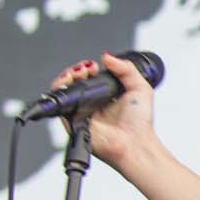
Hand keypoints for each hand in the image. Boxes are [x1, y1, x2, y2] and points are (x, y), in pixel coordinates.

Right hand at [48, 53, 158, 169]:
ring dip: (67, 75)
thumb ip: (126, 69)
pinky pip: (59, 103)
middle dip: (76, 69)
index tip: (95, 66)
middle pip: (72, 81)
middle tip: (87, 69)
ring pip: (63, 89)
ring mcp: (79, 111)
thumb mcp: (140, 88)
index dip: (87, 68)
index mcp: (103, 96)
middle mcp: (90, 103)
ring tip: (80, 72)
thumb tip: (107, 56)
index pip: (87, 77)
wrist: (135, 143)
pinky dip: (61, 89)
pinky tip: (71, 82)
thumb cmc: (140, 123)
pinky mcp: (71, 120)